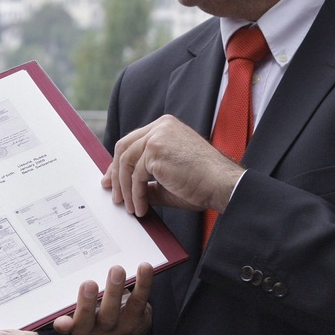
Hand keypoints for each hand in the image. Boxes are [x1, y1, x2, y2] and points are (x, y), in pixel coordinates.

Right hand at [52, 263, 152, 334]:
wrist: (128, 324)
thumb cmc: (100, 307)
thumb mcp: (86, 304)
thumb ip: (75, 293)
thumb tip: (64, 266)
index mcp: (80, 324)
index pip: (69, 326)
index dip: (64, 326)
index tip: (61, 322)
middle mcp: (96, 328)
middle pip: (89, 320)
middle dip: (88, 304)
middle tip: (88, 283)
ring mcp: (117, 325)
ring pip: (114, 312)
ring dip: (115, 290)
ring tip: (116, 270)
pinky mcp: (136, 317)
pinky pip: (139, 300)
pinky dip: (142, 283)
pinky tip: (144, 267)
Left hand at [102, 115, 242, 216]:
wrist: (222, 184)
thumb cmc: (204, 181)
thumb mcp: (170, 178)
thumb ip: (149, 181)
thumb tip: (130, 191)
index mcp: (166, 127)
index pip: (133, 142)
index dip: (120, 163)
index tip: (112, 180)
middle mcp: (161, 126)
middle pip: (124, 148)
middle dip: (116, 175)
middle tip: (115, 196)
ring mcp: (158, 136)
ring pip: (127, 163)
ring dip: (126, 189)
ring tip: (130, 207)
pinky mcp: (156, 151)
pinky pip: (136, 176)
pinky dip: (135, 195)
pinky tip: (141, 208)